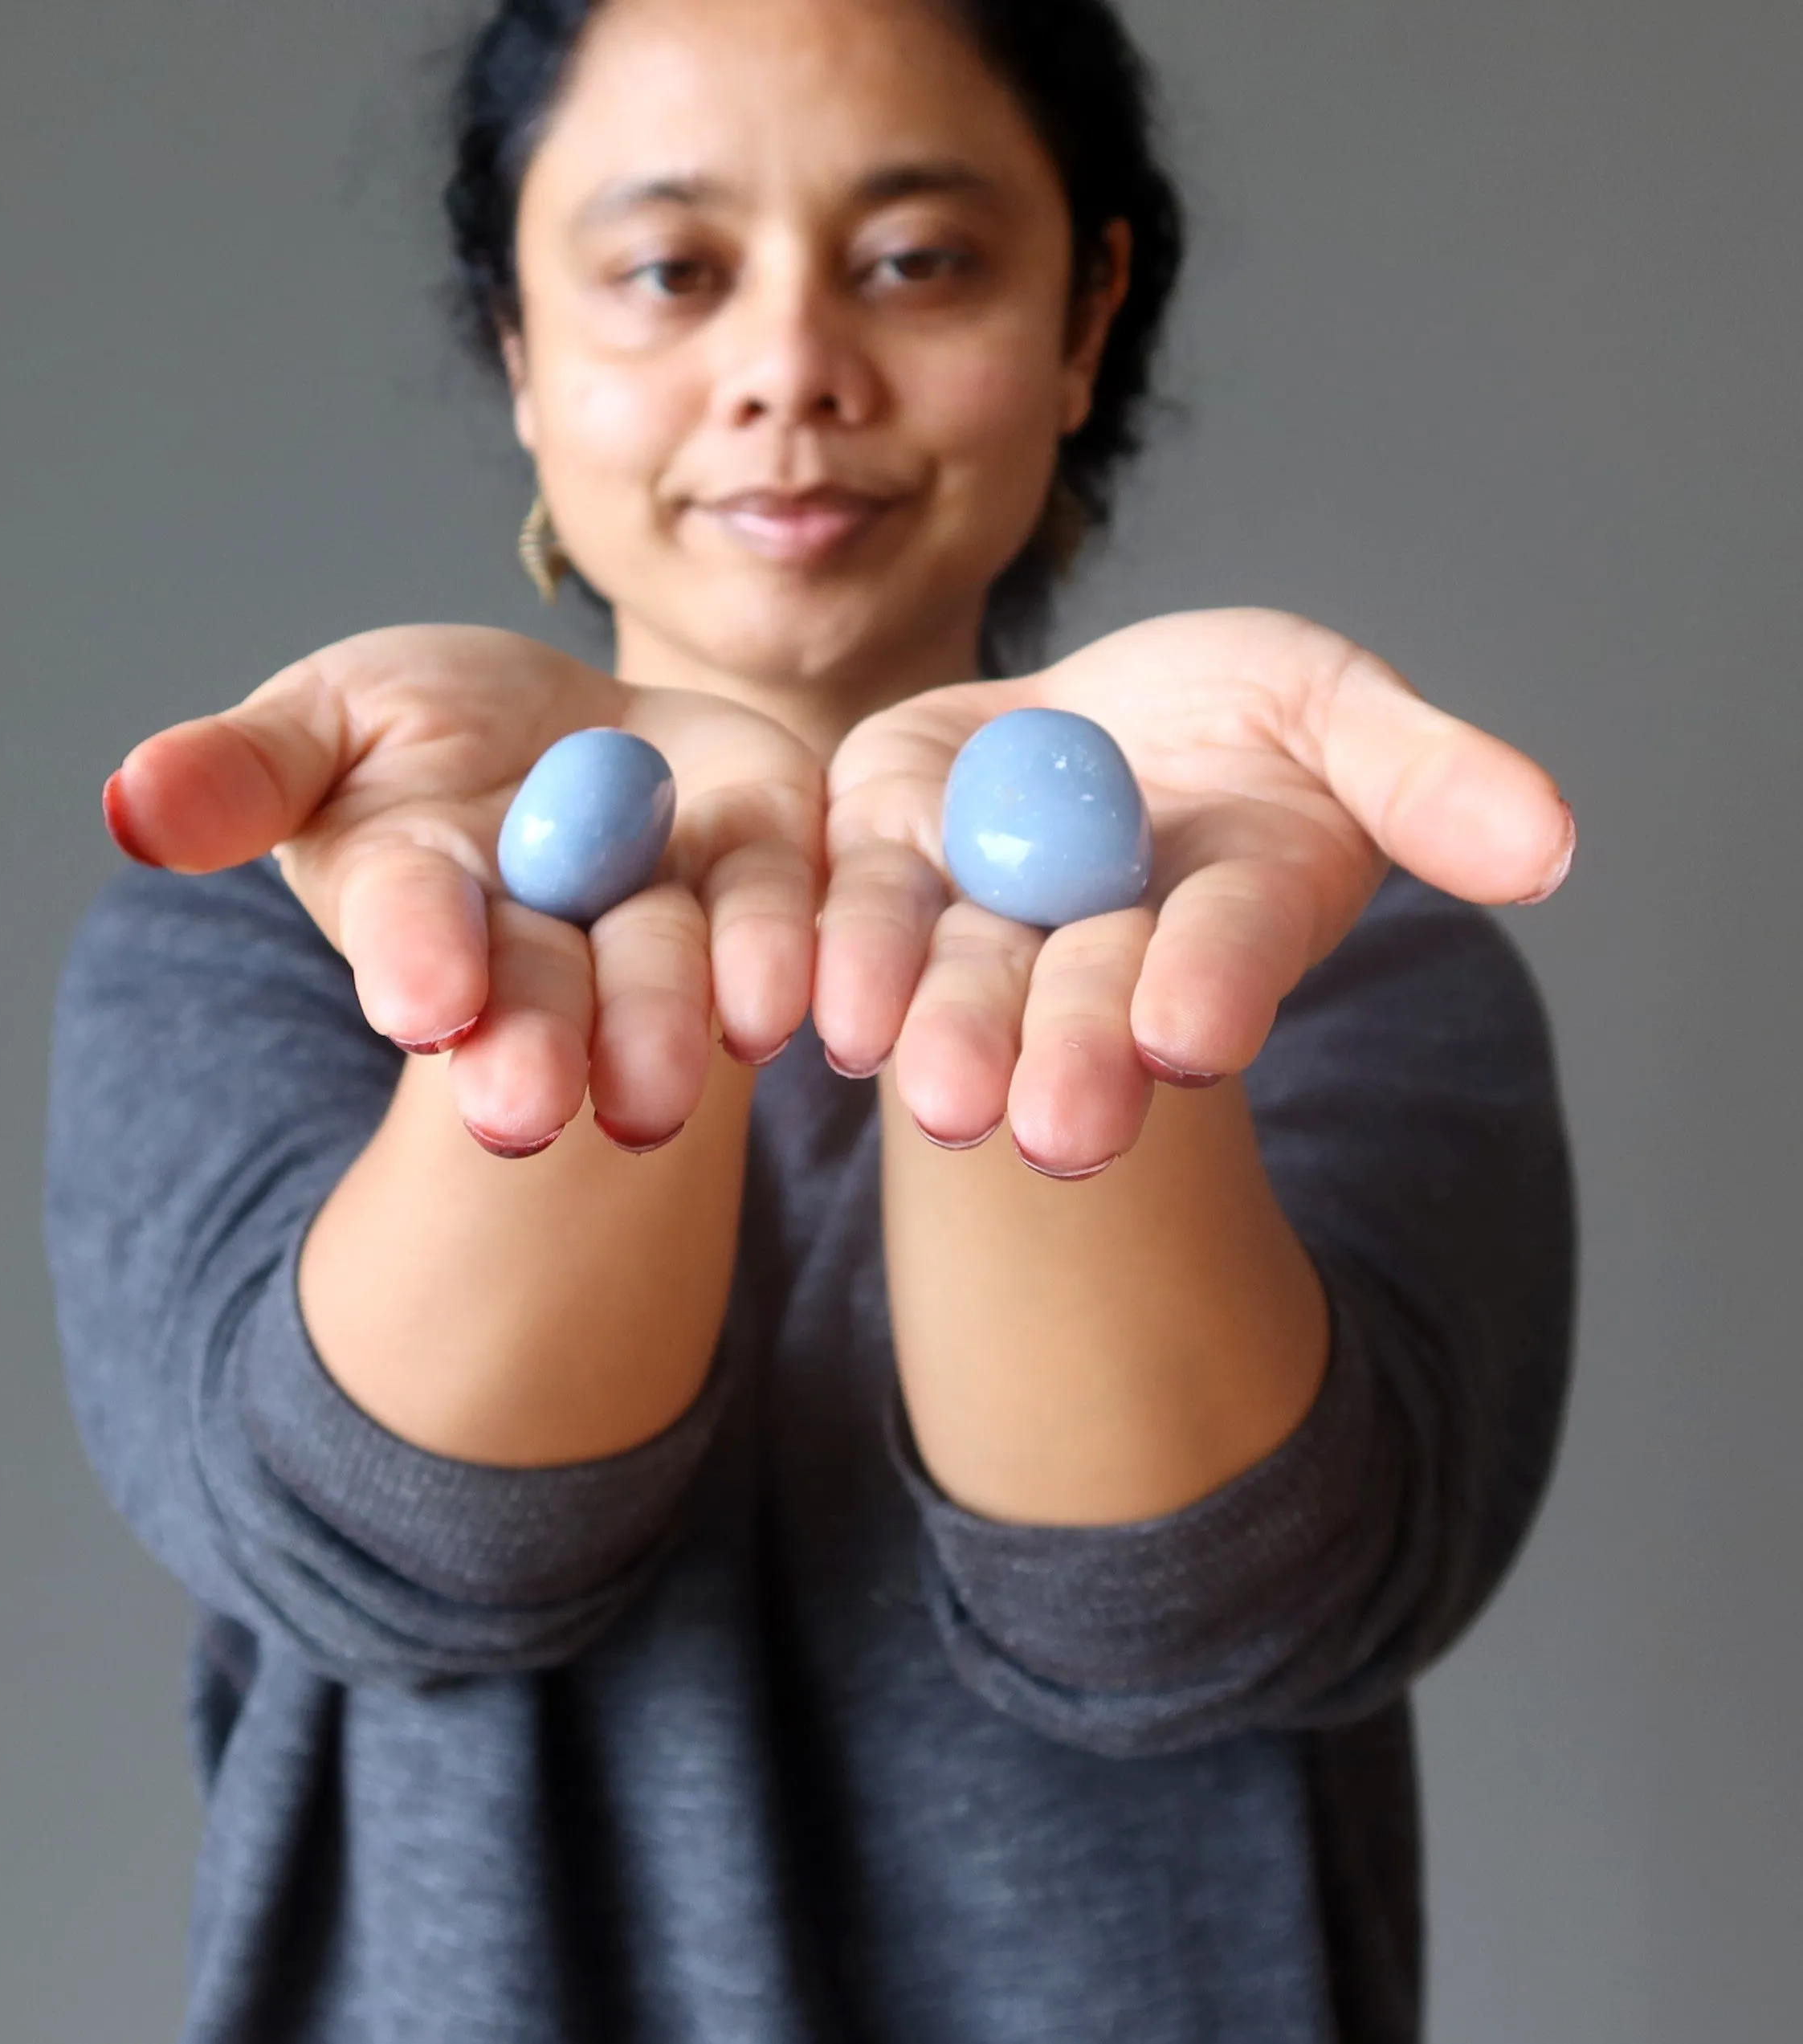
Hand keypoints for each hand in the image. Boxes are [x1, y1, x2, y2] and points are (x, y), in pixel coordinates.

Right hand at [101, 625, 822, 1151]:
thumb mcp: (322, 728)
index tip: (423, 1004)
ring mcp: (670, 910)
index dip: (420, 962)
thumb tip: (130, 804)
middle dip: (554, 1042)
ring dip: (695, 1007)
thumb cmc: (419, 733)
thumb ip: (244, 773)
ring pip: (683, 962)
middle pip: (557, 991)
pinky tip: (835, 977)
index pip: (421, 936)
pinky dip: (817, 935)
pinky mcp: (778, 863)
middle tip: (548, 1105)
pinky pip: (803, 900)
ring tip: (731, 1036)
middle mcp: (554, 938)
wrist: (573, 738)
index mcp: (433, 903)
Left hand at [815, 608, 1575, 1176]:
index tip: (1191, 1035)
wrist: (1093, 717)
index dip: (1214, 986)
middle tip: (1044, 1125)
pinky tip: (800, 995)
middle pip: (1079, 999)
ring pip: (957, 970)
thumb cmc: (1241, 714)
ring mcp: (979, 903)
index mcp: (1223, 914)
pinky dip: (829, 943)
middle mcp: (1096, 940)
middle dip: (1065, 1056)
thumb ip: (1428, 780)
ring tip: (917, 1076)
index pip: (1227, 953)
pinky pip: (849, 898)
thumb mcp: (1342, 713)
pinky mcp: (878, 847)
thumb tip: (1550, 846)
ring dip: (940, 1025)